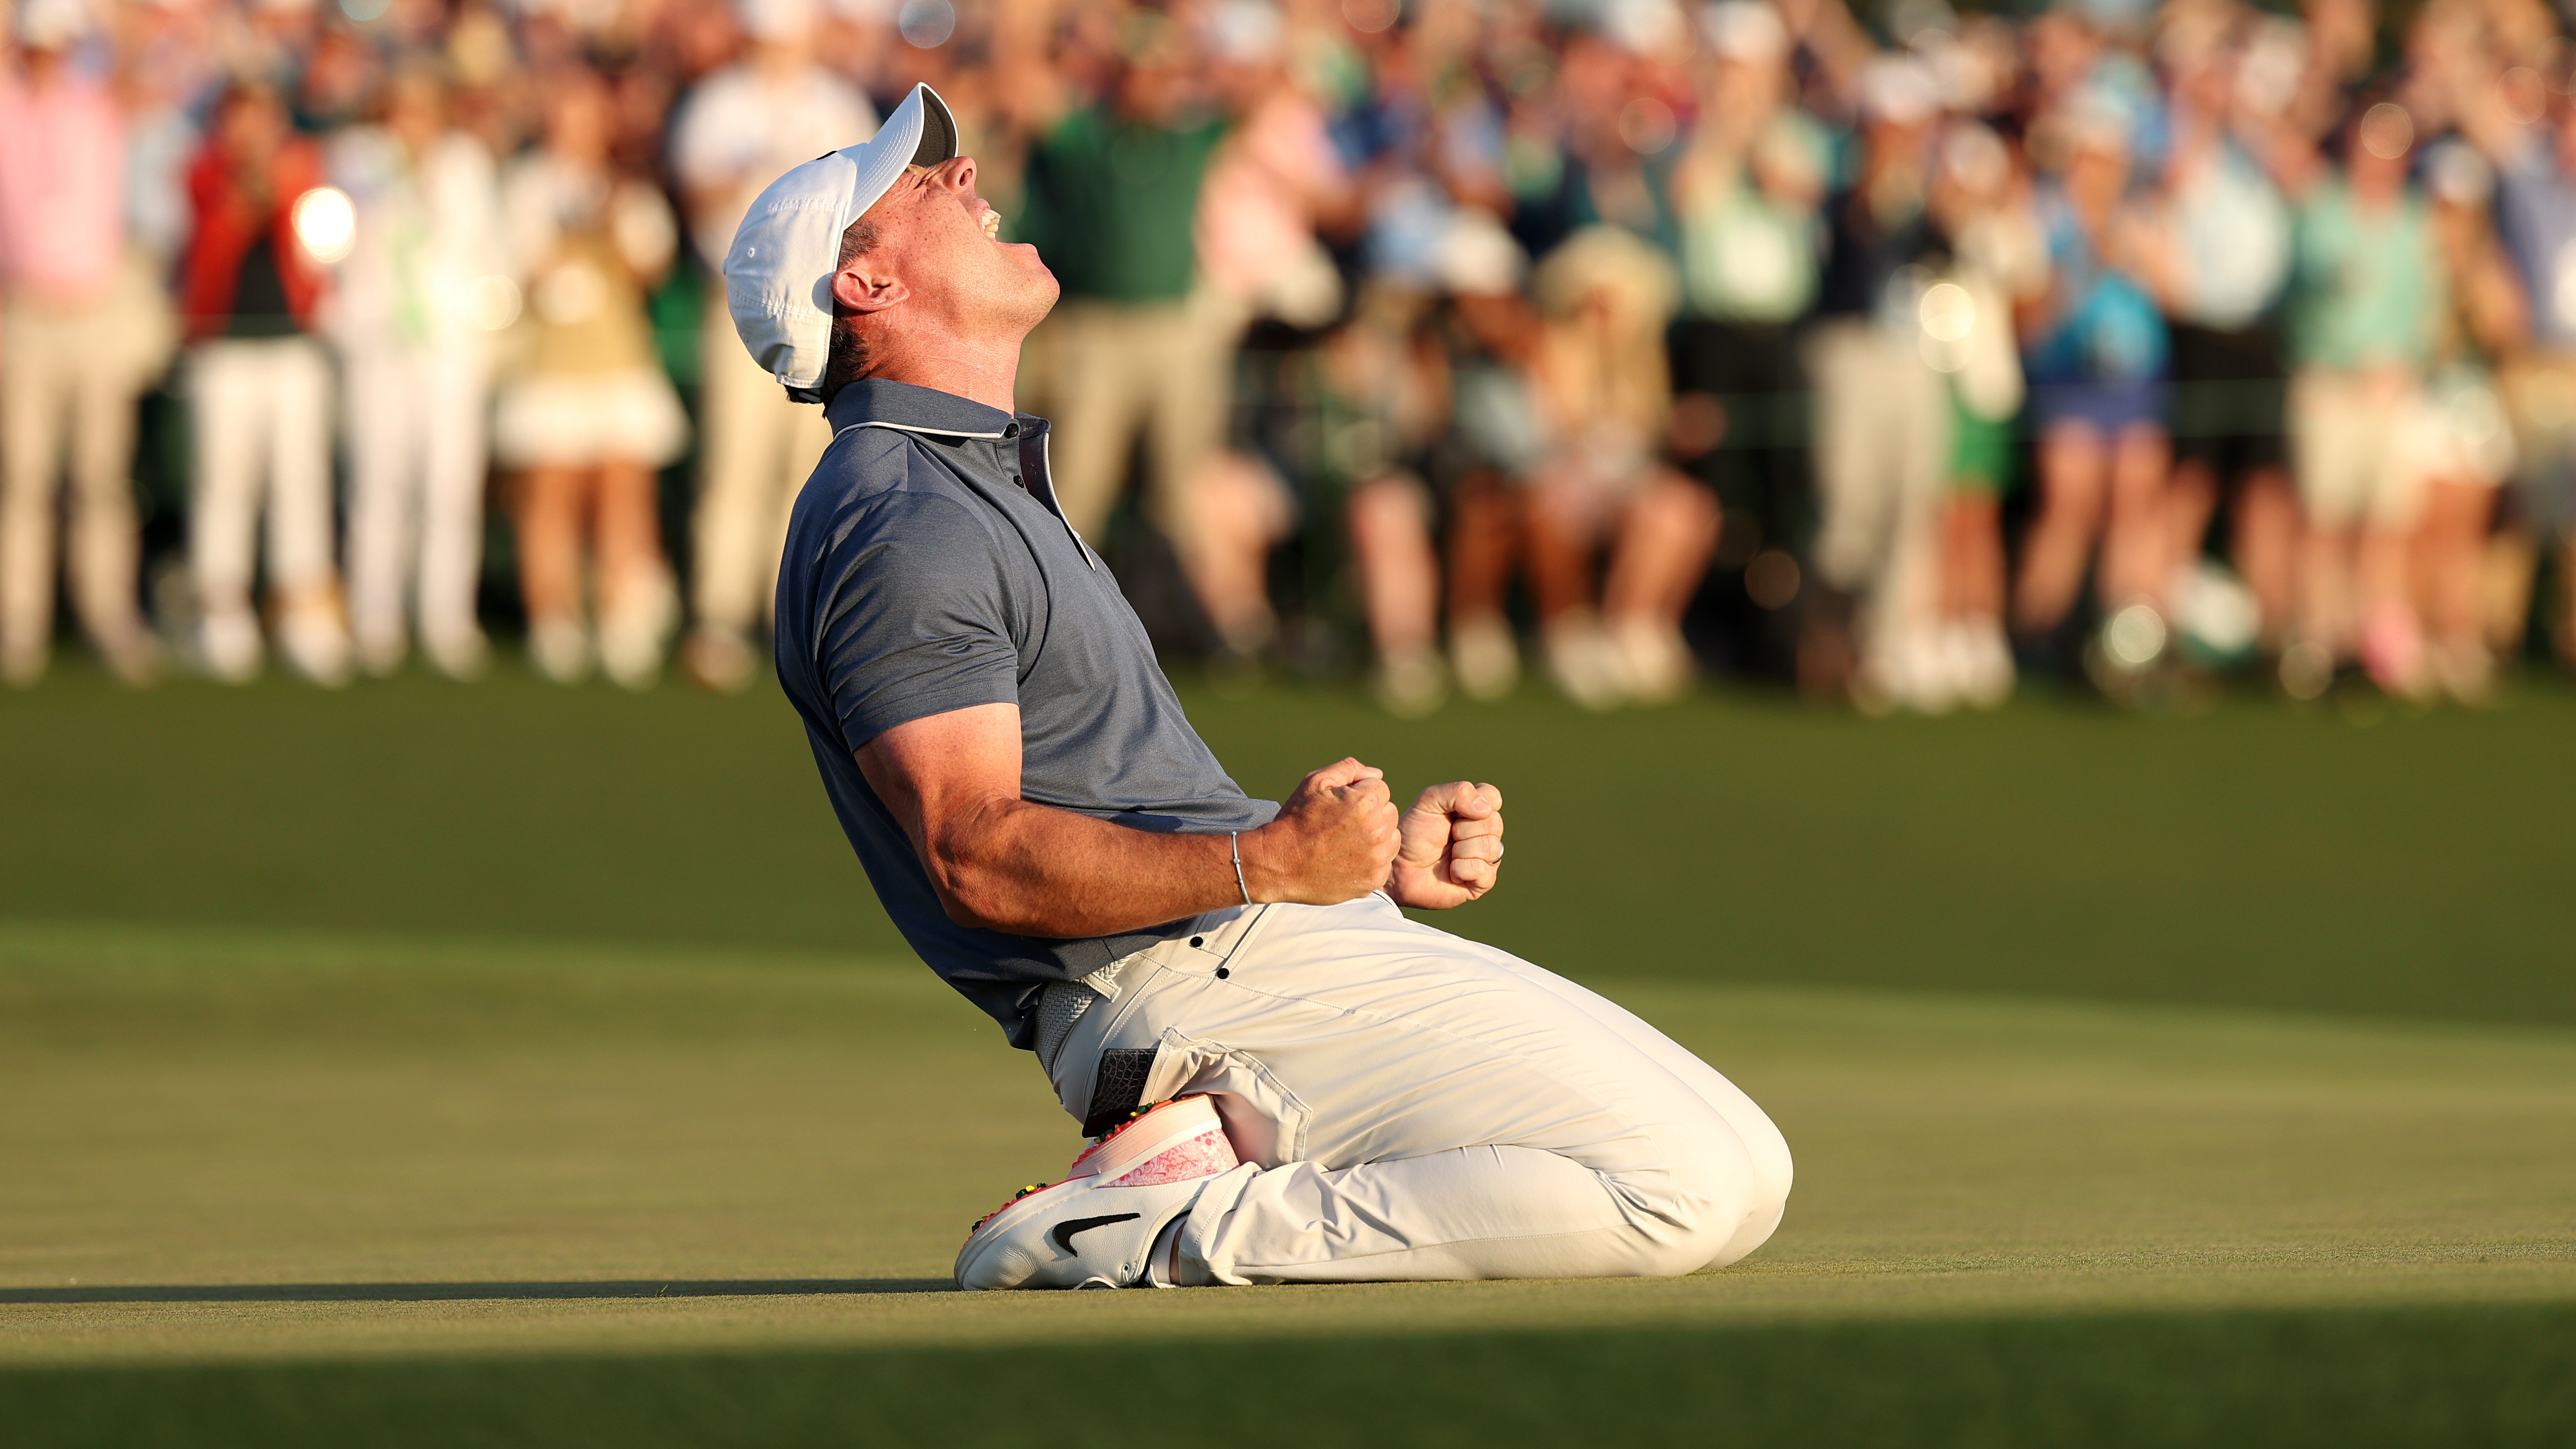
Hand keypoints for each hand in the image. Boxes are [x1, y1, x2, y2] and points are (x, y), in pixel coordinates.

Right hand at [1244, 758, 1399, 905]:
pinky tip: (1348, 859)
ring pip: (1391, 838)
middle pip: (1388, 812)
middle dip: (1371, 813)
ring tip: (1346, 842)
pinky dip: (1371, 860)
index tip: (1341, 806)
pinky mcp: (1374, 879)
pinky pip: (1384, 862)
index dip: (1360, 794)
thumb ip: (1349, 769)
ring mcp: (1377, 857)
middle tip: (1343, 824)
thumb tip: (1376, 774)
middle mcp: (1377, 829)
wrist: (1279, 863)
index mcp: (1365, 802)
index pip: (1380, 788)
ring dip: (1375, 837)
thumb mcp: (1315, 782)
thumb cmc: (1296, 820)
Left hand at [1386, 781, 1504, 909]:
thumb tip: (1485, 809)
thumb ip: (1457, 792)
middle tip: (1447, 836)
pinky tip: (1451, 872)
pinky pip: (1484, 871)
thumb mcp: (1428, 802)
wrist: (1399, 866)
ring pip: (1491, 847)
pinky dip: (1462, 870)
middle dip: (1463, 829)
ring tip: (1448, 855)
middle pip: (1494, 823)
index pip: (1493, 797)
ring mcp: (1485, 858)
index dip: (1476, 803)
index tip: (1454, 812)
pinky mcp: (1481, 882)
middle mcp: (1484, 833)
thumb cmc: (1413, 833)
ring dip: (1461, 851)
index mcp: (1474, 810)